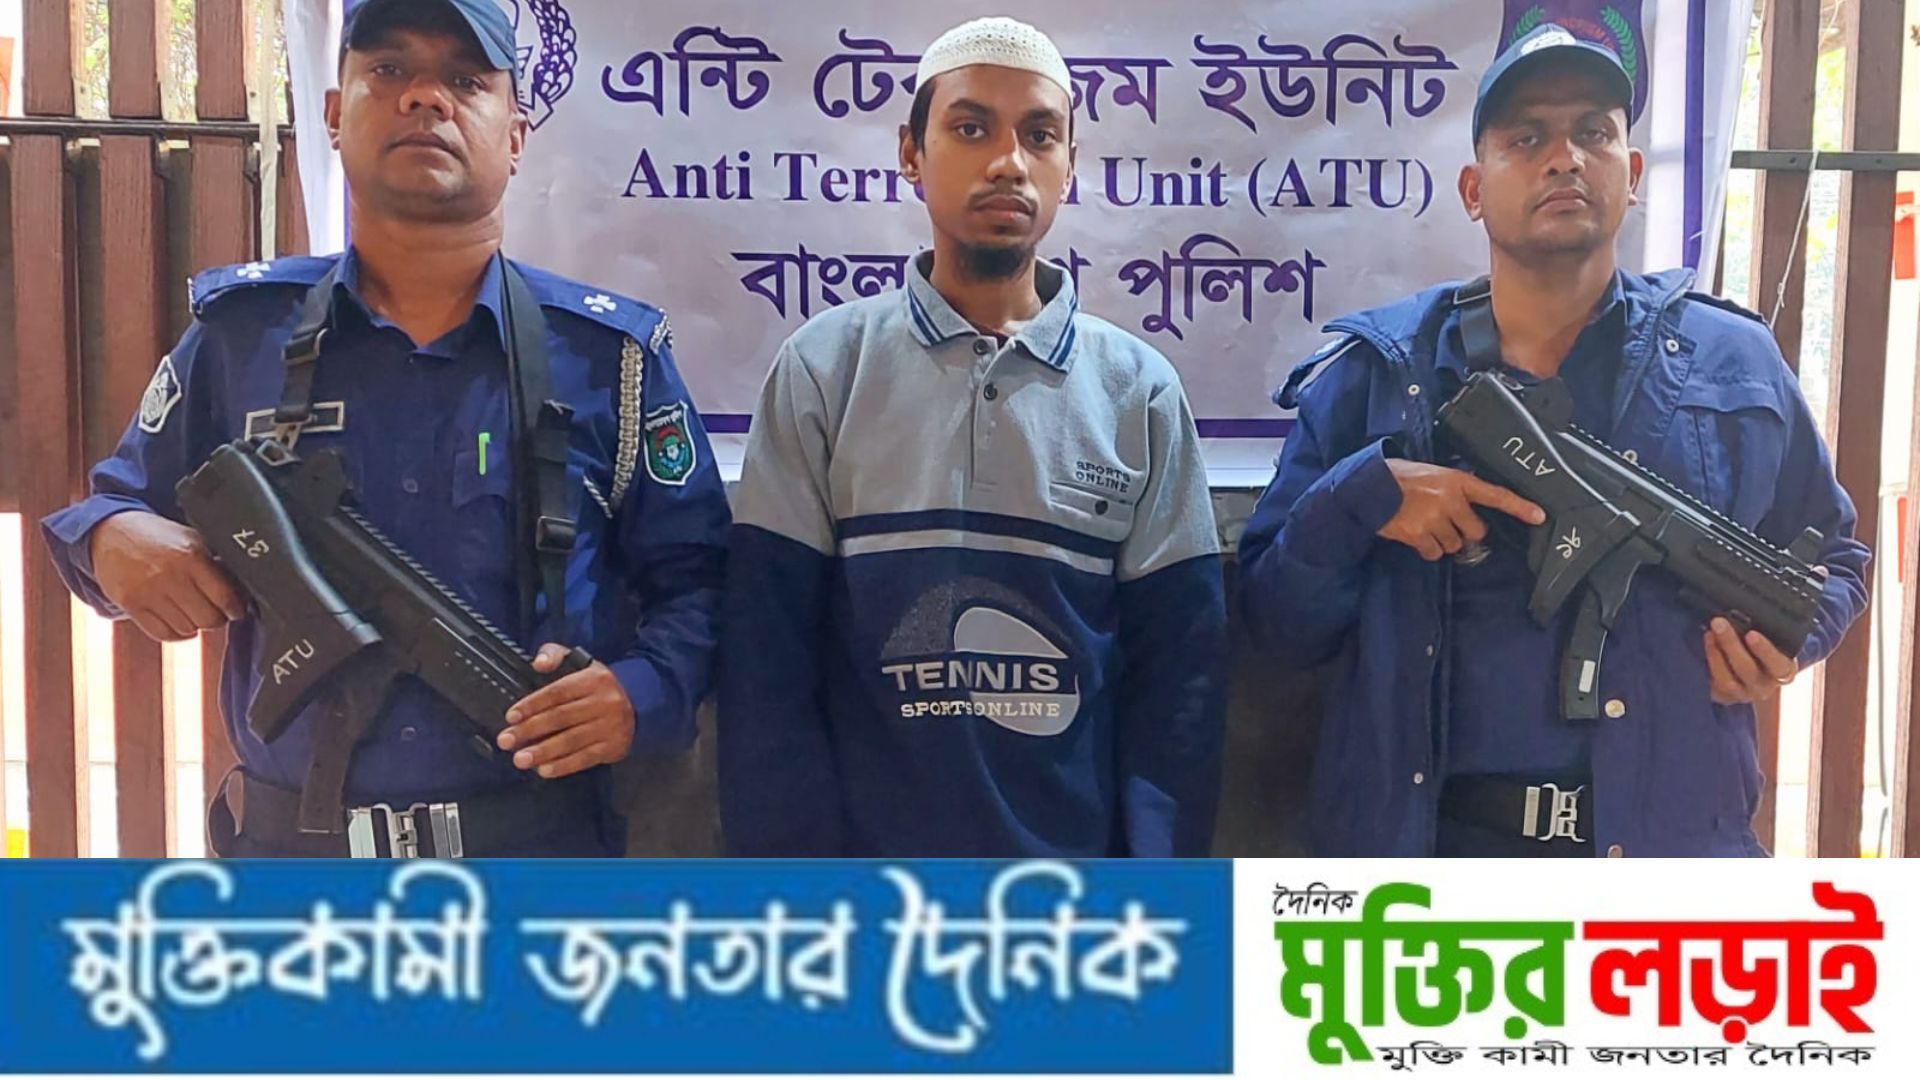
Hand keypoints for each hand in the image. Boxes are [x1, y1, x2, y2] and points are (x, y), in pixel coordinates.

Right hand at [89, 510, 246, 641]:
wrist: (110, 533)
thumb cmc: (160, 537)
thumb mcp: (193, 538)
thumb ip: (216, 562)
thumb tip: (243, 590)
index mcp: (191, 555)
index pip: (225, 597)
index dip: (236, 608)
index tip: (236, 608)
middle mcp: (170, 575)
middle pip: (208, 619)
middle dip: (217, 619)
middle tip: (216, 611)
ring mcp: (148, 592)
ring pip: (188, 630)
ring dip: (195, 625)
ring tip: (193, 611)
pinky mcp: (130, 605)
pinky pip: (163, 634)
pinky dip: (176, 633)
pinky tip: (179, 621)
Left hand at [496, 645, 634, 778]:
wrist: (637, 704)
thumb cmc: (596, 686)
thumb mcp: (579, 663)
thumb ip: (554, 655)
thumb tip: (538, 664)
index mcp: (593, 679)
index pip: (557, 692)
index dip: (532, 704)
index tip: (510, 717)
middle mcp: (604, 701)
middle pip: (561, 717)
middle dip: (530, 730)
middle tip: (505, 741)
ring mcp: (610, 726)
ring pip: (571, 740)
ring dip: (543, 752)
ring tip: (520, 759)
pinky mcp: (613, 746)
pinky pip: (585, 758)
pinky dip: (563, 766)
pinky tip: (544, 770)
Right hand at [1377, 461, 1545, 560]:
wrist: (1368, 486)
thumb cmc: (1400, 477)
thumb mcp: (1432, 474)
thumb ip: (1453, 488)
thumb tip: (1468, 508)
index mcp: (1456, 480)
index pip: (1494, 495)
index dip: (1519, 506)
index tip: (1540, 516)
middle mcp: (1449, 499)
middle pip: (1476, 531)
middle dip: (1464, 532)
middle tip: (1449, 525)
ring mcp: (1434, 518)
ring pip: (1454, 544)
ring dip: (1443, 541)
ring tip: (1425, 526)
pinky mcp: (1417, 534)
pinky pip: (1434, 553)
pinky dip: (1427, 549)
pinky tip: (1416, 536)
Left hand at [1705, 616, 1797, 703]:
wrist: (1753, 667)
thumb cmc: (1764, 648)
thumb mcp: (1771, 639)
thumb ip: (1764, 630)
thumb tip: (1744, 610)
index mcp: (1783, 671)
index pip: (1778, 664)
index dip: (1765, 650)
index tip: (1751, 634)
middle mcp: (1764, 686)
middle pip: (1747, 669)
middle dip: (1731, 644)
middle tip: (1719, 623)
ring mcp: (1743, 694)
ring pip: (1727, 680)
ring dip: (1715, 654)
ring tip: (1709, 633)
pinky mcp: (1723, 697)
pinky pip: (1712, 686)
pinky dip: (1706, 666)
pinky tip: (1703, 647)